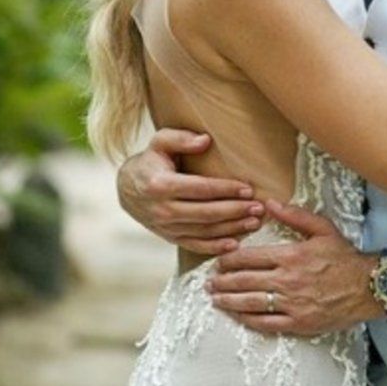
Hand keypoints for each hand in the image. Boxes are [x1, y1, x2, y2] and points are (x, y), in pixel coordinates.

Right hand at [116, 127, 263, 257]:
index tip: (248, 189)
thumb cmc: (150, 161)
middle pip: (206, 213)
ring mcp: (165, 227)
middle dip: (235, 211)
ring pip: (204, 231)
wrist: (128, 188)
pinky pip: (195, 245)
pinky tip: (235, 243)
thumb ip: (180, 138)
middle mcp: (162, 209)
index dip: (225, 189)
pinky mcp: (169, 237)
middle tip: (258, 208)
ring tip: (254, 222)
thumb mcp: (160, 142)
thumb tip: (205, 140)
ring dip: (231, 229)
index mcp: (160, 184)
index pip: (200, 189)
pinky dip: (215, 247)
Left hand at [208, 200, 377, 335]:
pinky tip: (237, 316)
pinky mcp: (298, 323)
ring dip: (229, 301)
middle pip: (245, 281)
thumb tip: (269, 203)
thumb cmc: (345, 257)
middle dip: (222, 282)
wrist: (369, 287)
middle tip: (208, 282)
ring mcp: (291, 304)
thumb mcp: (323, 229)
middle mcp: (287, 281)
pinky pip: (266, 323)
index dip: (230, 261)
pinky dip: (248, 320)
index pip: (250, 258)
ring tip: (215, 298)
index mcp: (290, 256)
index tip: (218, 262)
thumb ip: (294, 216)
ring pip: (251, 303)